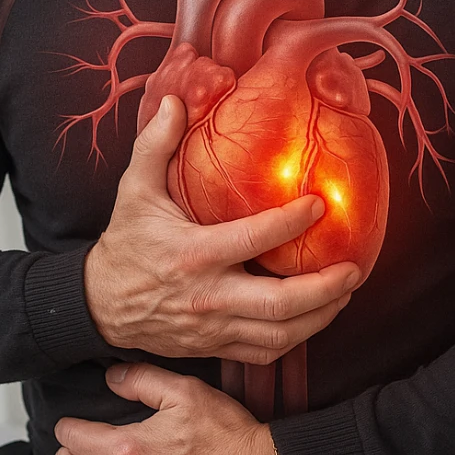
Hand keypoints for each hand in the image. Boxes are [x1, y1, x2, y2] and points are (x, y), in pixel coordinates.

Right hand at [83, 94, 359, 362]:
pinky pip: (266, 352)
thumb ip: (156, 144)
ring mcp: (214, 327)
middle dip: (325, 288)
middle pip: (279, 303)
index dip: (291, 222)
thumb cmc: (125, 245)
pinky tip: (317, 318)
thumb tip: (178, 101)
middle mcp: (208, 296)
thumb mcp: (134, 190)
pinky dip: (297, 338)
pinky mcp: (216, 346)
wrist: (100, 305)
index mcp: (193, 254)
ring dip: (321, 317)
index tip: (321, 204)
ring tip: (346, 292)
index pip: (253, 239)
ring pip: (279, 334)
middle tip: (354, 268)